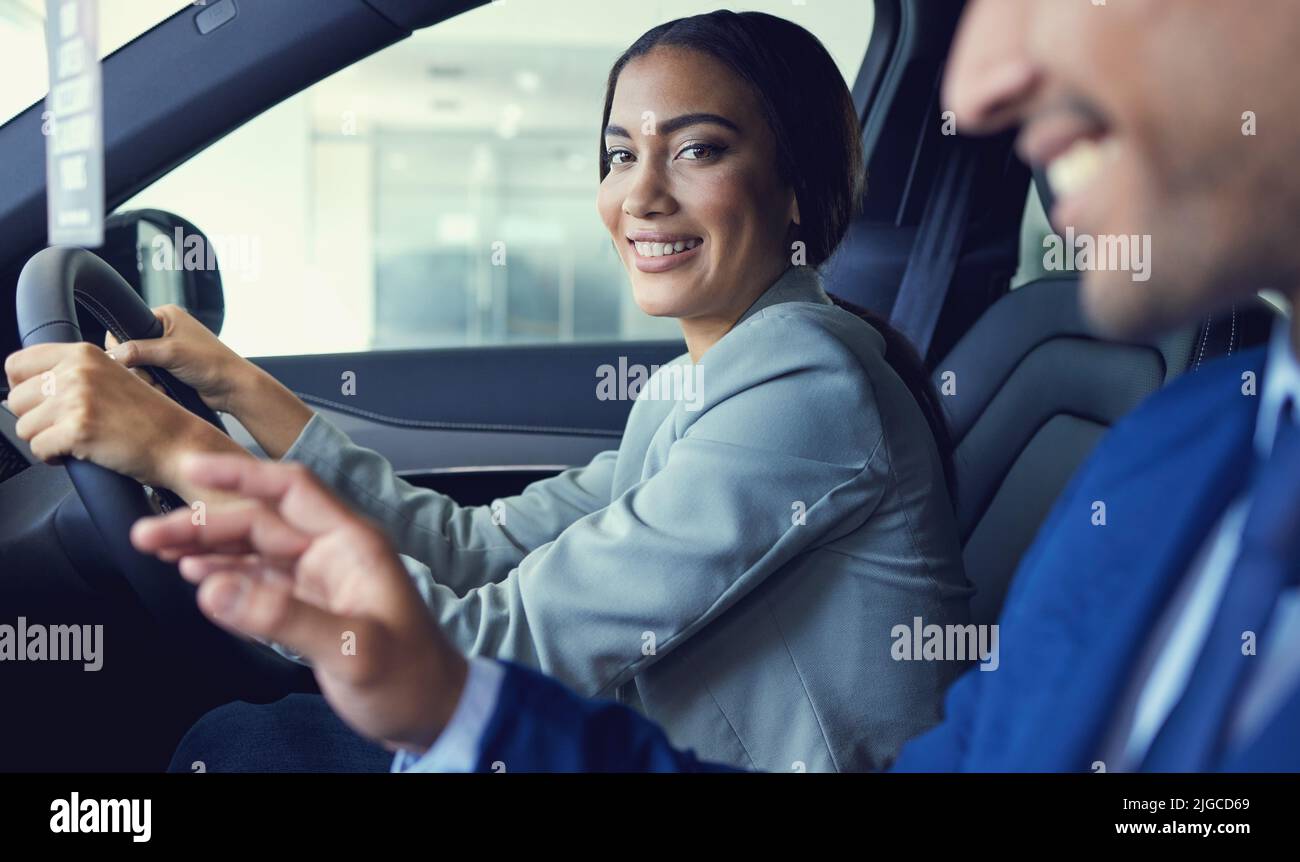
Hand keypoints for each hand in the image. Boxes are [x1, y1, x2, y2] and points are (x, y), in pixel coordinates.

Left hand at [4, 342, 233, 489]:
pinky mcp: (79, 430)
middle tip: (65, 426)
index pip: (17, 364)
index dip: (23, 388)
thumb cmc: (150, 417)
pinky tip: (79, 452)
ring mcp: (77, 400)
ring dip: (45, 439)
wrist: (180, 443)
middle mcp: (77, 371)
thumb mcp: (112, 377)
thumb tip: (26, 388)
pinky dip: (54, 457)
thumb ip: (73, 373)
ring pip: (23, 427)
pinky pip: (38, 449)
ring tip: (75, 439)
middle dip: (35, 419)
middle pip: (15, 399)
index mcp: (83, 353)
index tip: (39, 403)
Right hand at [108, 304, 312, 460]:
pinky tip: (165, 391)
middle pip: (129, 349)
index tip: (127, 360)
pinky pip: (148, 378)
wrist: (233, 388)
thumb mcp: (171, 352)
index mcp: (164, 316)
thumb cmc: (212, 363)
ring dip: (145, 380)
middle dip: (136, 368)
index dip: (122, 345)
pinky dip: (153, 386)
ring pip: (137, 367)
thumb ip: (138, 350)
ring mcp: (166, 352)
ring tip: (160, 386)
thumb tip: (111, 355)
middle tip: (149, 376)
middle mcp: (164, 331)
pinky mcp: (169, 370)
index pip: (125, 325)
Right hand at [130, 455, 467, 753]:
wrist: (433, 714)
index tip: (194, 470)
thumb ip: (284, 619)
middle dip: (204, 524)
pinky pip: (259, 582)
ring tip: (158, 548)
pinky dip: (226, 577)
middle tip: (149, 534)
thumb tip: (216, 591)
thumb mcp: (353, 649)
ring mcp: (321, 581)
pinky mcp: (310, 609)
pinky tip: (197, 576)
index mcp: (352, 545)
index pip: (290, 491)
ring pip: (254, 551)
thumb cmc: (413, 679)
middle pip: (259, 523)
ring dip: (208, 548)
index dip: (242, 476)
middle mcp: (334, 555)